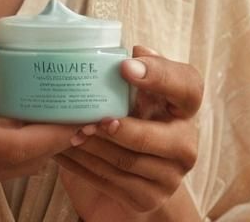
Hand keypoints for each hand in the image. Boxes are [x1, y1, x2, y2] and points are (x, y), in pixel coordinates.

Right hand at [0, 15, 82, 220]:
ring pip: (30, 164)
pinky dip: (31, 147)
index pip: (34, 142)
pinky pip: (14, 167)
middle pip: (41, 156)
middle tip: (90, 102)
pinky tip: (30, 122)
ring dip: (52, 141)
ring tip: (68, 107)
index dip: (66, 127)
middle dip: (69, 132)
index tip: (92, 108)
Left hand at [55, 45, 202, 220]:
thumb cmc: (133, 111)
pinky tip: (62, 151)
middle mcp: (185, 144)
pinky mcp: (148, 198)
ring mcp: (169, 176)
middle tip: (91, 119)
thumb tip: (136, 50)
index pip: (187, 86)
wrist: (134, 169)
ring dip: (92, 146)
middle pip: (153, 137)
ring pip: (126, 162)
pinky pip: (111, 182)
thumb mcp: (138, 87)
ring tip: (66, 131)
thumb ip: (138, 67)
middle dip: (118, 129)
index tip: (125, 67)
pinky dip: (82, 165)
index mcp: (185, 106)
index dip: (159, 75)